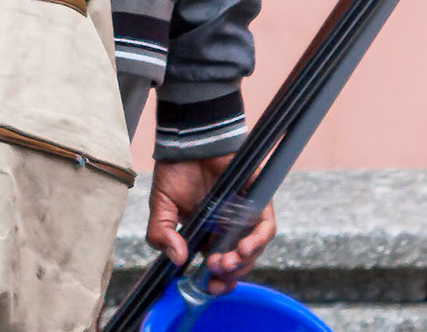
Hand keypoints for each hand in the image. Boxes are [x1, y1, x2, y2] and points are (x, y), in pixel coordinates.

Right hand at [145, 155, 276, 295]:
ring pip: (253, 250)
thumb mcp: (160, 207)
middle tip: (215, 272)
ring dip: (242, 261)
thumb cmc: (175, 170)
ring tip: (226, 260)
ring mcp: (244, 217)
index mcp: (206, 234)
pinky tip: (244, 246)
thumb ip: (161, 233)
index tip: (209, 287)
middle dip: (229, 274)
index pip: (218, 266)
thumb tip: (176, 259)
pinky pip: (266, 227)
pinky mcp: (257, 202)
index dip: (217, 281)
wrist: (189, 140)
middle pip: (239, 263)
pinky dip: (258, 240)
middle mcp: (228, 229)